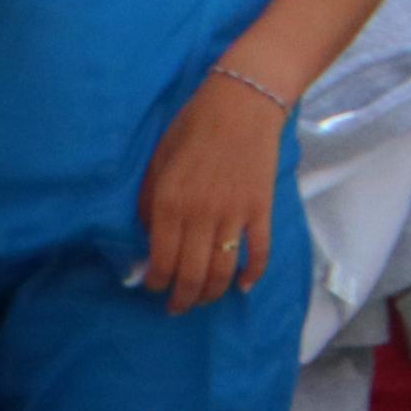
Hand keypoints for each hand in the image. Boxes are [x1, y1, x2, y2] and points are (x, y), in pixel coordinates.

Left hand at [138, 71, 287, 314]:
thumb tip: (151, 236)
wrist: (243, 102)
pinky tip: (244, 286)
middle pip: (191, 274)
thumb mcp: (158, 161)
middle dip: (182, 299)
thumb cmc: (193, 126)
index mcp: (170, 203)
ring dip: (211, 293)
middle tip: (177, 307)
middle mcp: (201, 215)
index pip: (161, 260)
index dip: (157, 282)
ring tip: (204, 300)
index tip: (155, 288)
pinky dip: (253, 274)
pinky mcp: (261, 209)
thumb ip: (150, 201)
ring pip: (222, 270)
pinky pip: (259, 251)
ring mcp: (234, 214)